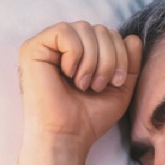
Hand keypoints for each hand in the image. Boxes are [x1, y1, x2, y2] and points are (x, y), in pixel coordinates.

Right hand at [18, 21, 142, 148]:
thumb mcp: (120, 89)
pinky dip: (74, 54)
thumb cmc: (89, 118)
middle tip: (97, 86)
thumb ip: (130, 63)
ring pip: (84, 27)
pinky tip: (69, 74)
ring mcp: (45, 46)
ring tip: (84, 84)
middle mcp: (61, 46)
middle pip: (98, 28)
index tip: (114, 83)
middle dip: (108, 57)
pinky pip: (64, 31)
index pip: (107, 33)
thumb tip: (132, 38)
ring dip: (92, 59)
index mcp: (80, 53)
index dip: (119, 54)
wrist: (67, 136)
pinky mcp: (32, 48)